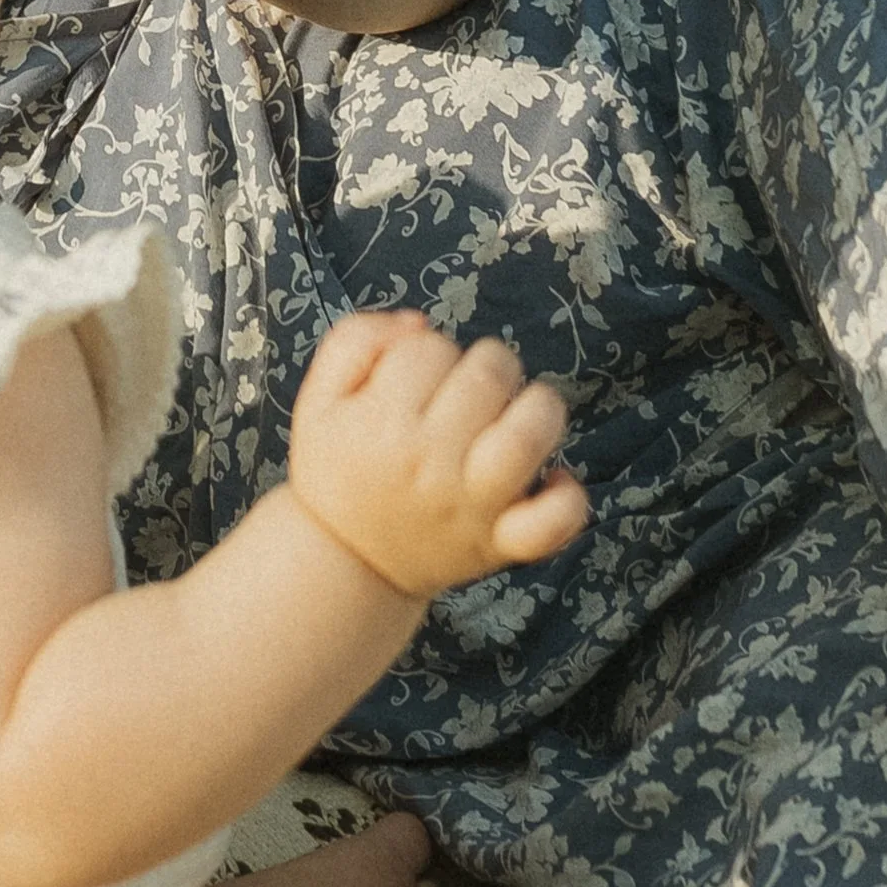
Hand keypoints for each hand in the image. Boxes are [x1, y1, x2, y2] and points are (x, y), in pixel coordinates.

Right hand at [288, 310, 588, 600]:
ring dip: (538, 406)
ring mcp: (471, 506)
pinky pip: (553, 522)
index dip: (427, 350)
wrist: (345, 562)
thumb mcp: (319, 399)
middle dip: (486, 363)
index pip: (429, 349)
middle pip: (486, 377)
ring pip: (529, 437)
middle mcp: (429, 463)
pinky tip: (553, 477)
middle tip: (470, 386)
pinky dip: (567, 497)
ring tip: (519, 410)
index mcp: (381, 423)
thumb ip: (354, 340)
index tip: (417, 378)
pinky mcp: (500, 543)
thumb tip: (420, 324)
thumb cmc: (336, 468)